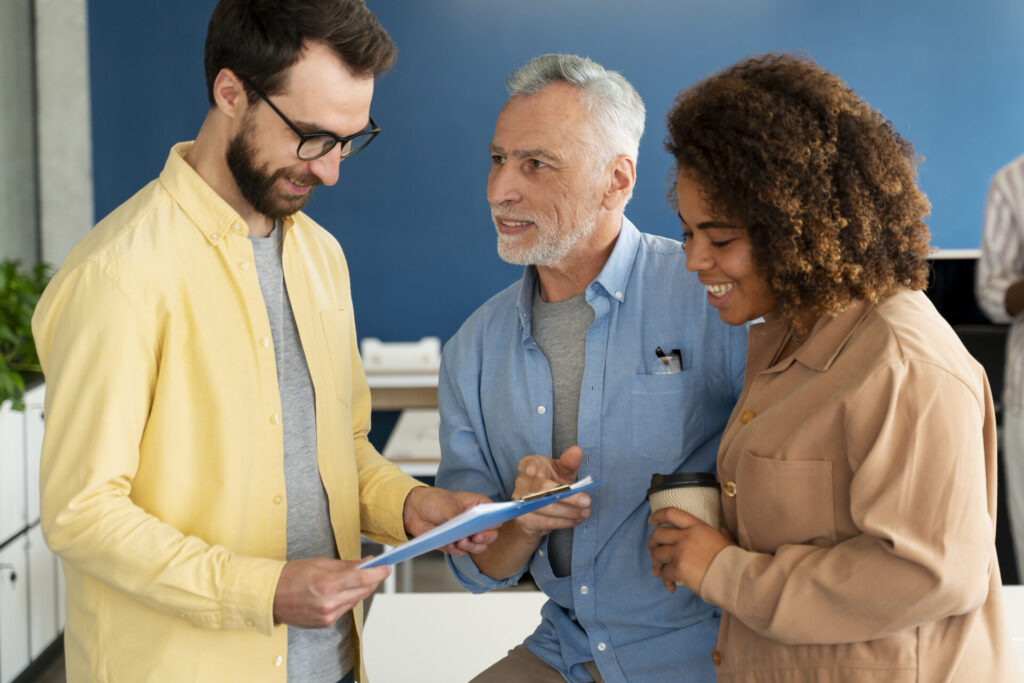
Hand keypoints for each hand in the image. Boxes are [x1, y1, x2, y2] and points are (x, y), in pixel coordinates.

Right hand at [273, 557, 389, 627]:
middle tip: (378, 569)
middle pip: (362, 591)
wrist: (270, 597)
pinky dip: (348, 599)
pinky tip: (343, 591)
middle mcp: (329, 603)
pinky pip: (345, 609)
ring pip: (356, 601)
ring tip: (359, 578)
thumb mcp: (320, 563)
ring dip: (361, 589)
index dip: (378, 572)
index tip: (387, 567)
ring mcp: (327, 616)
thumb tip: (366, 563)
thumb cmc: (290, 577)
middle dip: (372, 579)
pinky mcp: (325, 623)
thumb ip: (346, 565)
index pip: (362, 578)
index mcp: (327, 585)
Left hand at [402, 486, 497, 555]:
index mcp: (479, 506)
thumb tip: (464, 528)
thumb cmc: (434, 500)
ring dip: (472, 547)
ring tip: (460, 541)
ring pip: (479, 547)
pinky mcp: (456, 544)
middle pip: (491, 535)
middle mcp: (476, 522)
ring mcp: (467, 534)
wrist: (415, 510)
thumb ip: (457, 515)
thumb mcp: (446, 504)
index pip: (495, 516)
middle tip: (474, 537)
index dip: (493, 523)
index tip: (486, 526)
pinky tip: (451, 544)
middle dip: (484, 538)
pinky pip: (463, 552)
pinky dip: (458, 550)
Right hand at [509, 445, 590, 538]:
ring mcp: (520, 502)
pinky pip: (546, 522)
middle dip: (568, 496)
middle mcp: (523, 482)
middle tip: (587, 500)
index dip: (529, 466)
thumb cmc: (552, 484)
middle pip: (542, 489)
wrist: (538, 511)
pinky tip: (576, 520)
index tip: (532, 471)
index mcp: (532, 465)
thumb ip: (569, 462)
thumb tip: (577, 451)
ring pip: (546, 508)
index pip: (527, 463)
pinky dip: (564, 522)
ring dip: (569, 512)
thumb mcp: (562, 471)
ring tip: (586, 512)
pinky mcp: (524, 520)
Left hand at [648, 508, 732, 593]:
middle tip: (652, 552)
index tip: (651, 521)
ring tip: (657, 572)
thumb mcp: (726, 538)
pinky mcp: (678, 568)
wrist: (735, 577)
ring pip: (657, 555)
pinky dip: (666, 581)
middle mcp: (686, 536)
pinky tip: (671, 587)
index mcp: (697, 526)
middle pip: (658, 535)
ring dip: (655, 564)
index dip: (658, 515)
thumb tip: (721, 527)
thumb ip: (719, 531)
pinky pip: (665, 573)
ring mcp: (680, 552)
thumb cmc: (733, 559)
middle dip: (651, 543)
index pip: (671, 513)